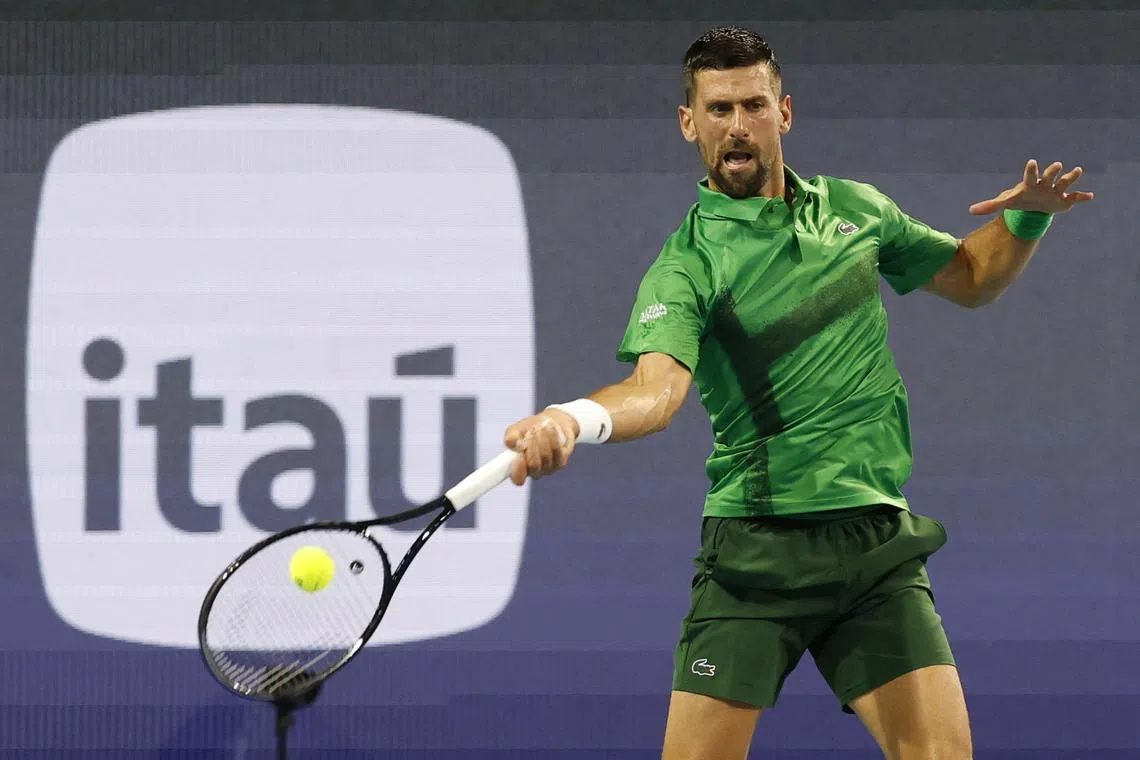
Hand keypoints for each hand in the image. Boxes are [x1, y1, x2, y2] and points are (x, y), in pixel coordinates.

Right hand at [503, 408, 579, 485]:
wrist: (549, 424)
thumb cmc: (528, 429)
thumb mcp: (516, 430)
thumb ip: (511, 437)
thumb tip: (513, 444)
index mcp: (519, 469)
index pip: (518, 479)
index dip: (518, 469)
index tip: (519, 454)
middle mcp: (534, 472)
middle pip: (534, 464)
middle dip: (532, 445)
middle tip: (531, 431)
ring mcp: (548, 468)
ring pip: (546, 456)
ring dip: (542, 438)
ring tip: (539, 427)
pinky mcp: (560, 462)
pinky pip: (557, 450)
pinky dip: (552, 437)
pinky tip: (549, 428)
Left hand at [969, 159, 1094, 215]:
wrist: (1033, 206)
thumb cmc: (1019, 199)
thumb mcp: (1005, 202)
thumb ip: (990, 205)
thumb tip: (970, 210)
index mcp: (1030, 183)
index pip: (1029, 175)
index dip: (1031, 169)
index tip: (1032, 162)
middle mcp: (1045, 184)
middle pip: (1049, 176)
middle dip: (1052, 171)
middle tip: (1057, 165)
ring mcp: (1056, 191)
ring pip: (1065, 182)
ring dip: (1071, 177)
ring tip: (1078, 170)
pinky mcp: (1064, 200)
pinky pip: (1075, 198)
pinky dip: (1082, 197)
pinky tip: (1090, 196)